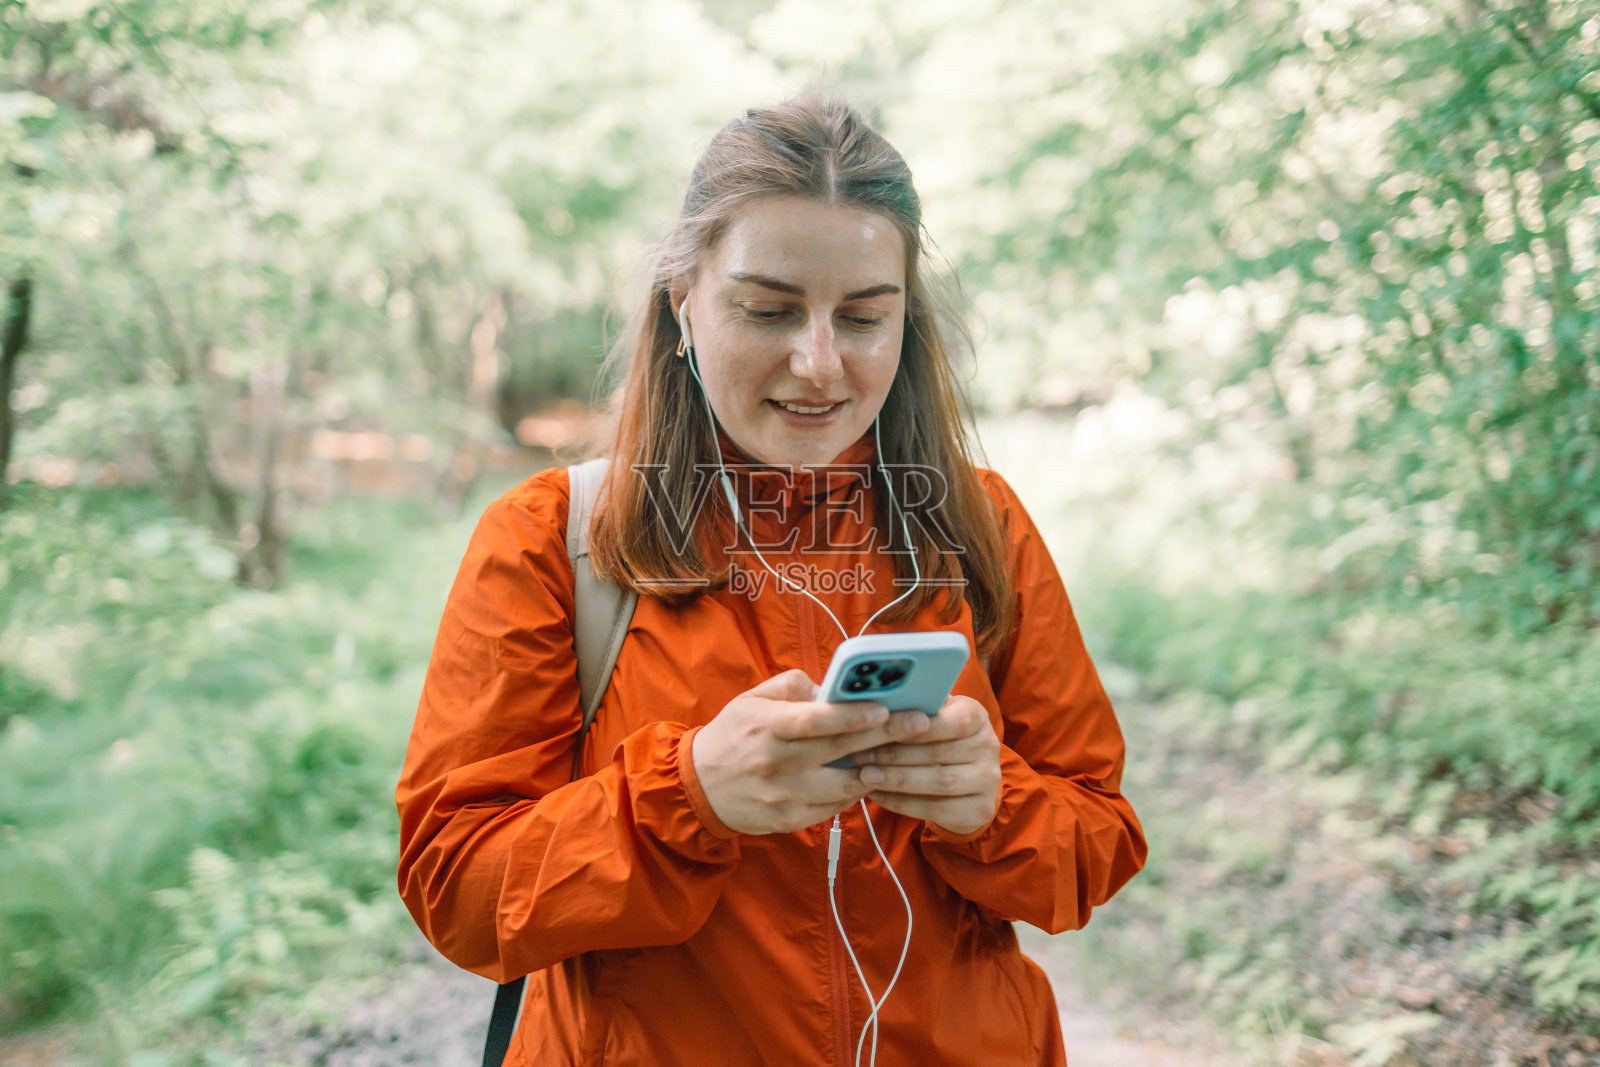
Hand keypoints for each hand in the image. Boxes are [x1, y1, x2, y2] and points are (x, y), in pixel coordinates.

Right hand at [692, 669, 932, 834]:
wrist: (698, 788)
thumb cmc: (732, 736)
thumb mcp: (752, 700)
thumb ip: (792, 687)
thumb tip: (832, 688)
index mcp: (768, 728)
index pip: (815, 721)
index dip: (852, 715)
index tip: (885, 708)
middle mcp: (779, 764)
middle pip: (841, 750)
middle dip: (885, 736)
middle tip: (921, 724)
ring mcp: (786, 796)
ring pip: (845, 785)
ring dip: (878, 767)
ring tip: (904, 752)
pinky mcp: (791, 820)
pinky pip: (836, 806)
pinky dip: (856, 790)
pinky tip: (871, 775)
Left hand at [852, 694, 1000, 837]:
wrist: (967, 783)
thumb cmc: (938, 740)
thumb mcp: (934, 717)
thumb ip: (914, 708)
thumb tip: (876, 699)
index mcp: (977, 716)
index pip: (954, 720)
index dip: (918, 727)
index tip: (880, 727)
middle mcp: (988, 747)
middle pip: (939, 752)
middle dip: (894, 753)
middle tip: (859, 753)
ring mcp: (988, 781)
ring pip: (939, 782)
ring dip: (897, 779)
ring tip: (865, 775)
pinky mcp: (979, 810)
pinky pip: (936, 809)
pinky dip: (902, 802)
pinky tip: (877, 795)